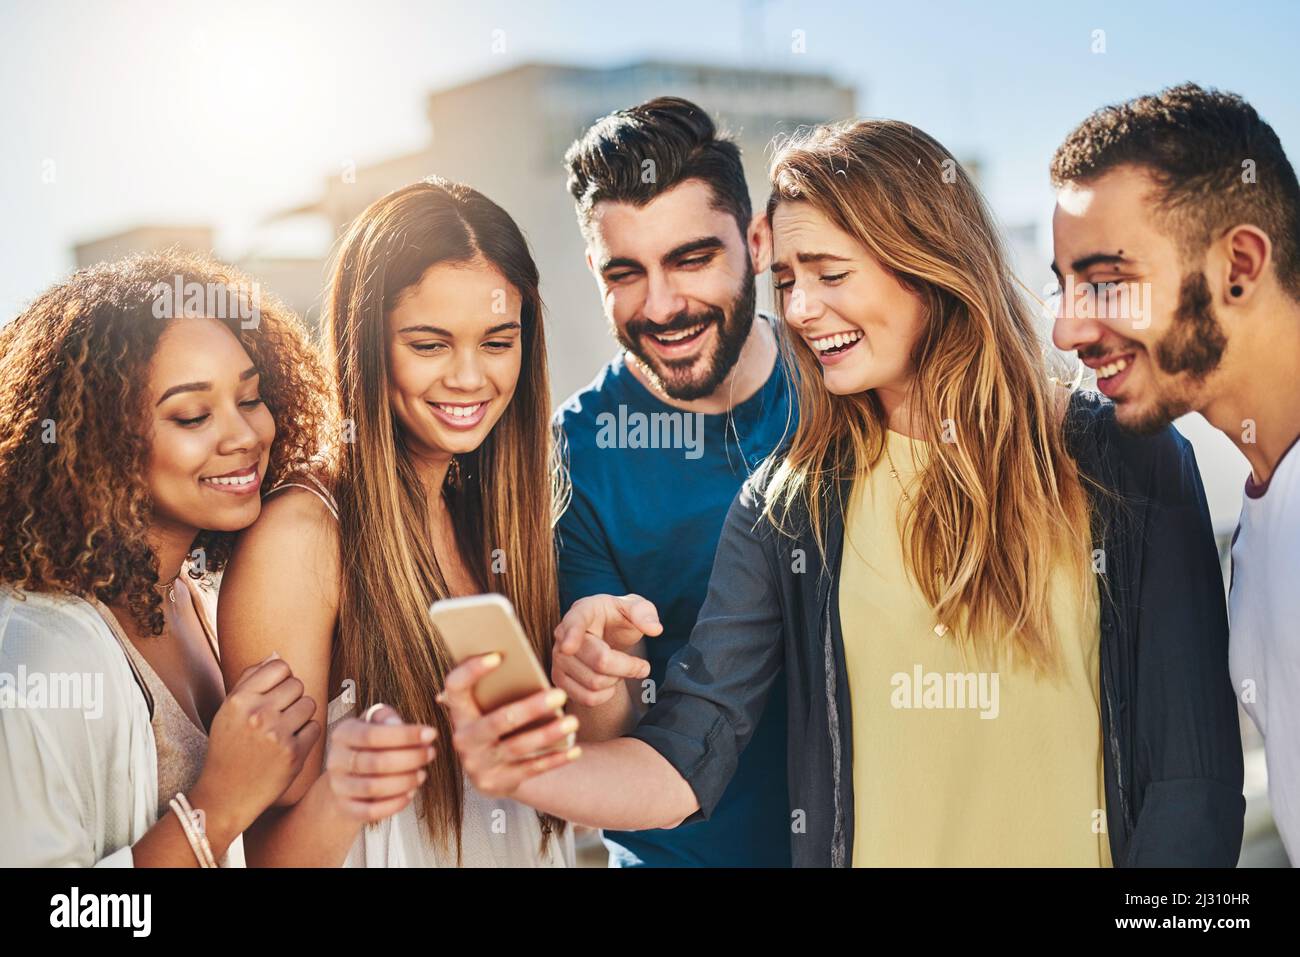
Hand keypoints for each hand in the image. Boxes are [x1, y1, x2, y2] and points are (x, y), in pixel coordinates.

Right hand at [191, 653, 320, 841]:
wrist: (226, 794)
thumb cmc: (228, 748)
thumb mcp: (228, 711)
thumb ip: (250, 680)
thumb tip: (276, 655)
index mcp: (239, 700)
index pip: (279, 667)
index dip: (281, 678)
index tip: (275, 693)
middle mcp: (258, 714)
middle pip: (298, 684)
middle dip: (292, 698)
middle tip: (279, 715)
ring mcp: (277, 734)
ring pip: (310, 704)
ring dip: (301, 715)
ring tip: (285, 729)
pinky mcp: (295, 753)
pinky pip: (316, 727)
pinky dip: (307, 734)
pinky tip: (290, 744)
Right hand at [323, 704, 437, 822]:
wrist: (346, 776)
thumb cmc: (368, 744)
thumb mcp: (374, 723)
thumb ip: (386, 718)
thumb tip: (397, 723)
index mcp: (343, 733)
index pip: (373, 734)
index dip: (405, 735)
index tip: (431, 734)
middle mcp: (336, 760)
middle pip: (376, 762)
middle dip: (410, 758)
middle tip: (431, 753)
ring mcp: (338, 786)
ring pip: (374, 788)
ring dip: (405, 781)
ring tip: (422, 774)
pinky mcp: (345, 808)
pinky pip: (371, 811)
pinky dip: (395, 804)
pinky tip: (411, 792)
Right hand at [439, 654, 581, 798]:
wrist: (488, 770)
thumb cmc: (495, 722)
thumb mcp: (488, 707)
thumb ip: (498, 689)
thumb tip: (528, 668)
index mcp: (458, 712)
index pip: (455, 686)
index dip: (472, 670)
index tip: (498, 656)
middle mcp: (463, 739)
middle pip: (498, 721)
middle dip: (531, 708)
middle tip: (560, 694)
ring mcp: (478, 764)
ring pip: (517, 747)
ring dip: (548, 734)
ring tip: (572, 721)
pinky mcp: (497, 783)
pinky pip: (530, 769)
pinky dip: (555, 759)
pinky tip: (575, 750)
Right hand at [552, 594, 661, 706]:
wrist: (605, 634)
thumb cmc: (619, 618)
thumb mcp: (636, 608)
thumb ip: (645, 613)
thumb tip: (655, 629)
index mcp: (583, 610)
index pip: (575, 622)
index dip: (572, 634)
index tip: (569, 646)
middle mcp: (563, 634)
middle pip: (599, 661)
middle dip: (628, 667)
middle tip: (642, 666)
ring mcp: (558, 658)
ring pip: (594, 683)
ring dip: (616, 680)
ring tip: (620, 669)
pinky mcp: (559, 679)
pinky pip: (586, 698)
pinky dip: (606, 695)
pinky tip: (610, 682)